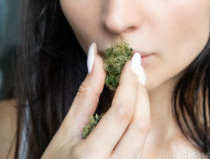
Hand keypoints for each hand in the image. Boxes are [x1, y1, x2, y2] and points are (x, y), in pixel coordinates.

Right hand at [41, 43, 150, 158]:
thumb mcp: (65, 130)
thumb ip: (84, 96)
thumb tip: (96, 60)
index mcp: (90, 156)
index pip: (121, 113)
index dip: (129, 83)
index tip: (130, 61)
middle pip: (140, 124)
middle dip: (140, 91)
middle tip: (134, 66)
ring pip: (144, 134)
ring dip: (142, 105)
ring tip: (133, 82)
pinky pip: (141, 144)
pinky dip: (138, 120)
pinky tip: (131, 106)